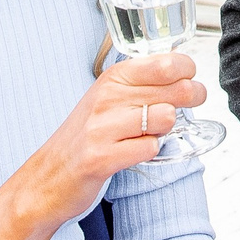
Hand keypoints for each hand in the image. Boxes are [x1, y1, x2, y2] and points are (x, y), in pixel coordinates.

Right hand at [0, 51, 203, 239]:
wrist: (47, 177)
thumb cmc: (86, 136)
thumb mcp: (110, 99)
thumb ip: (143, 86)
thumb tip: (186, 77)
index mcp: (113, 77)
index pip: (167, 62)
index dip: (188, 71)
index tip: (190, 78)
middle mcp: (107, 97)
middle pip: (174, 90)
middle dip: (191, 98)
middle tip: (191, 104)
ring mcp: (102, 127)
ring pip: (165, 118)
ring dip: (167, 128)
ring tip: (154, 132)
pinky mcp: (101, 158)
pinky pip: (149, 149)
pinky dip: (149, 151)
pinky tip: (136, 152)